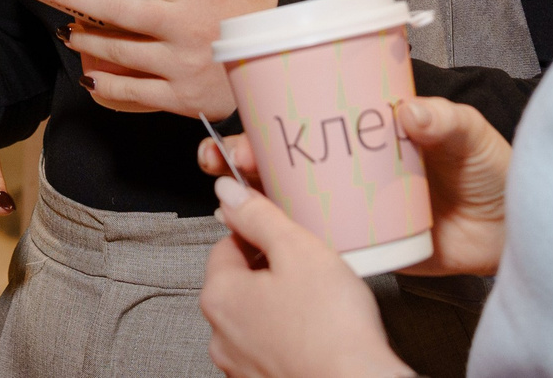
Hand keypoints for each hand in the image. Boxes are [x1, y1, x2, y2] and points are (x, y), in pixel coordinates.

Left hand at [39, 0, 281, 119]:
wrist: (293, 77)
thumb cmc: (269, 23)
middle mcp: (183, 27)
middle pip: (115, 8)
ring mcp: (179, 65)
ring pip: (117, 51)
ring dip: (84, 40)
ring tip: (67, 31)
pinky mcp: (181, 100)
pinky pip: (132, 94)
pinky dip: (105, 86)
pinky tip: (89, 78)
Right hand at [196, 97, 507, 277]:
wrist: (513, 234)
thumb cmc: (494, 172)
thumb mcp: (471, 135)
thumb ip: (445, 121)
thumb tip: (412, 112)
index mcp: (369, 127)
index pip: (310, 110)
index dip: (269, 110)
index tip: (242, 111)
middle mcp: (353, 163)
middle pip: (286, 155)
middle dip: (245, 155)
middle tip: (226, 160)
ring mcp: (354, 203)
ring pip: (292, 196)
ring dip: (255, 194)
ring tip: (233, 194)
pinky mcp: (362, 242)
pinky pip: (318, 239)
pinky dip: (288, 236)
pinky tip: (268, 234)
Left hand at [200, 178, 412, 377]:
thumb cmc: (332, 328)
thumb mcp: (298, 250)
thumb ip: (258, 216)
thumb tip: (228, 192)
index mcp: (219, 296)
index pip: (226, 245)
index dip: (259, 234)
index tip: (287, 235)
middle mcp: (220, 336)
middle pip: (239, 283)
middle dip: (270, 271)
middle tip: (308, 268)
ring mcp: (240, 366)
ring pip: (255, 318)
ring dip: (279, 306)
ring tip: (317, 303)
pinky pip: (271, 348)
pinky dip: (289, 338)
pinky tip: (317, 333)